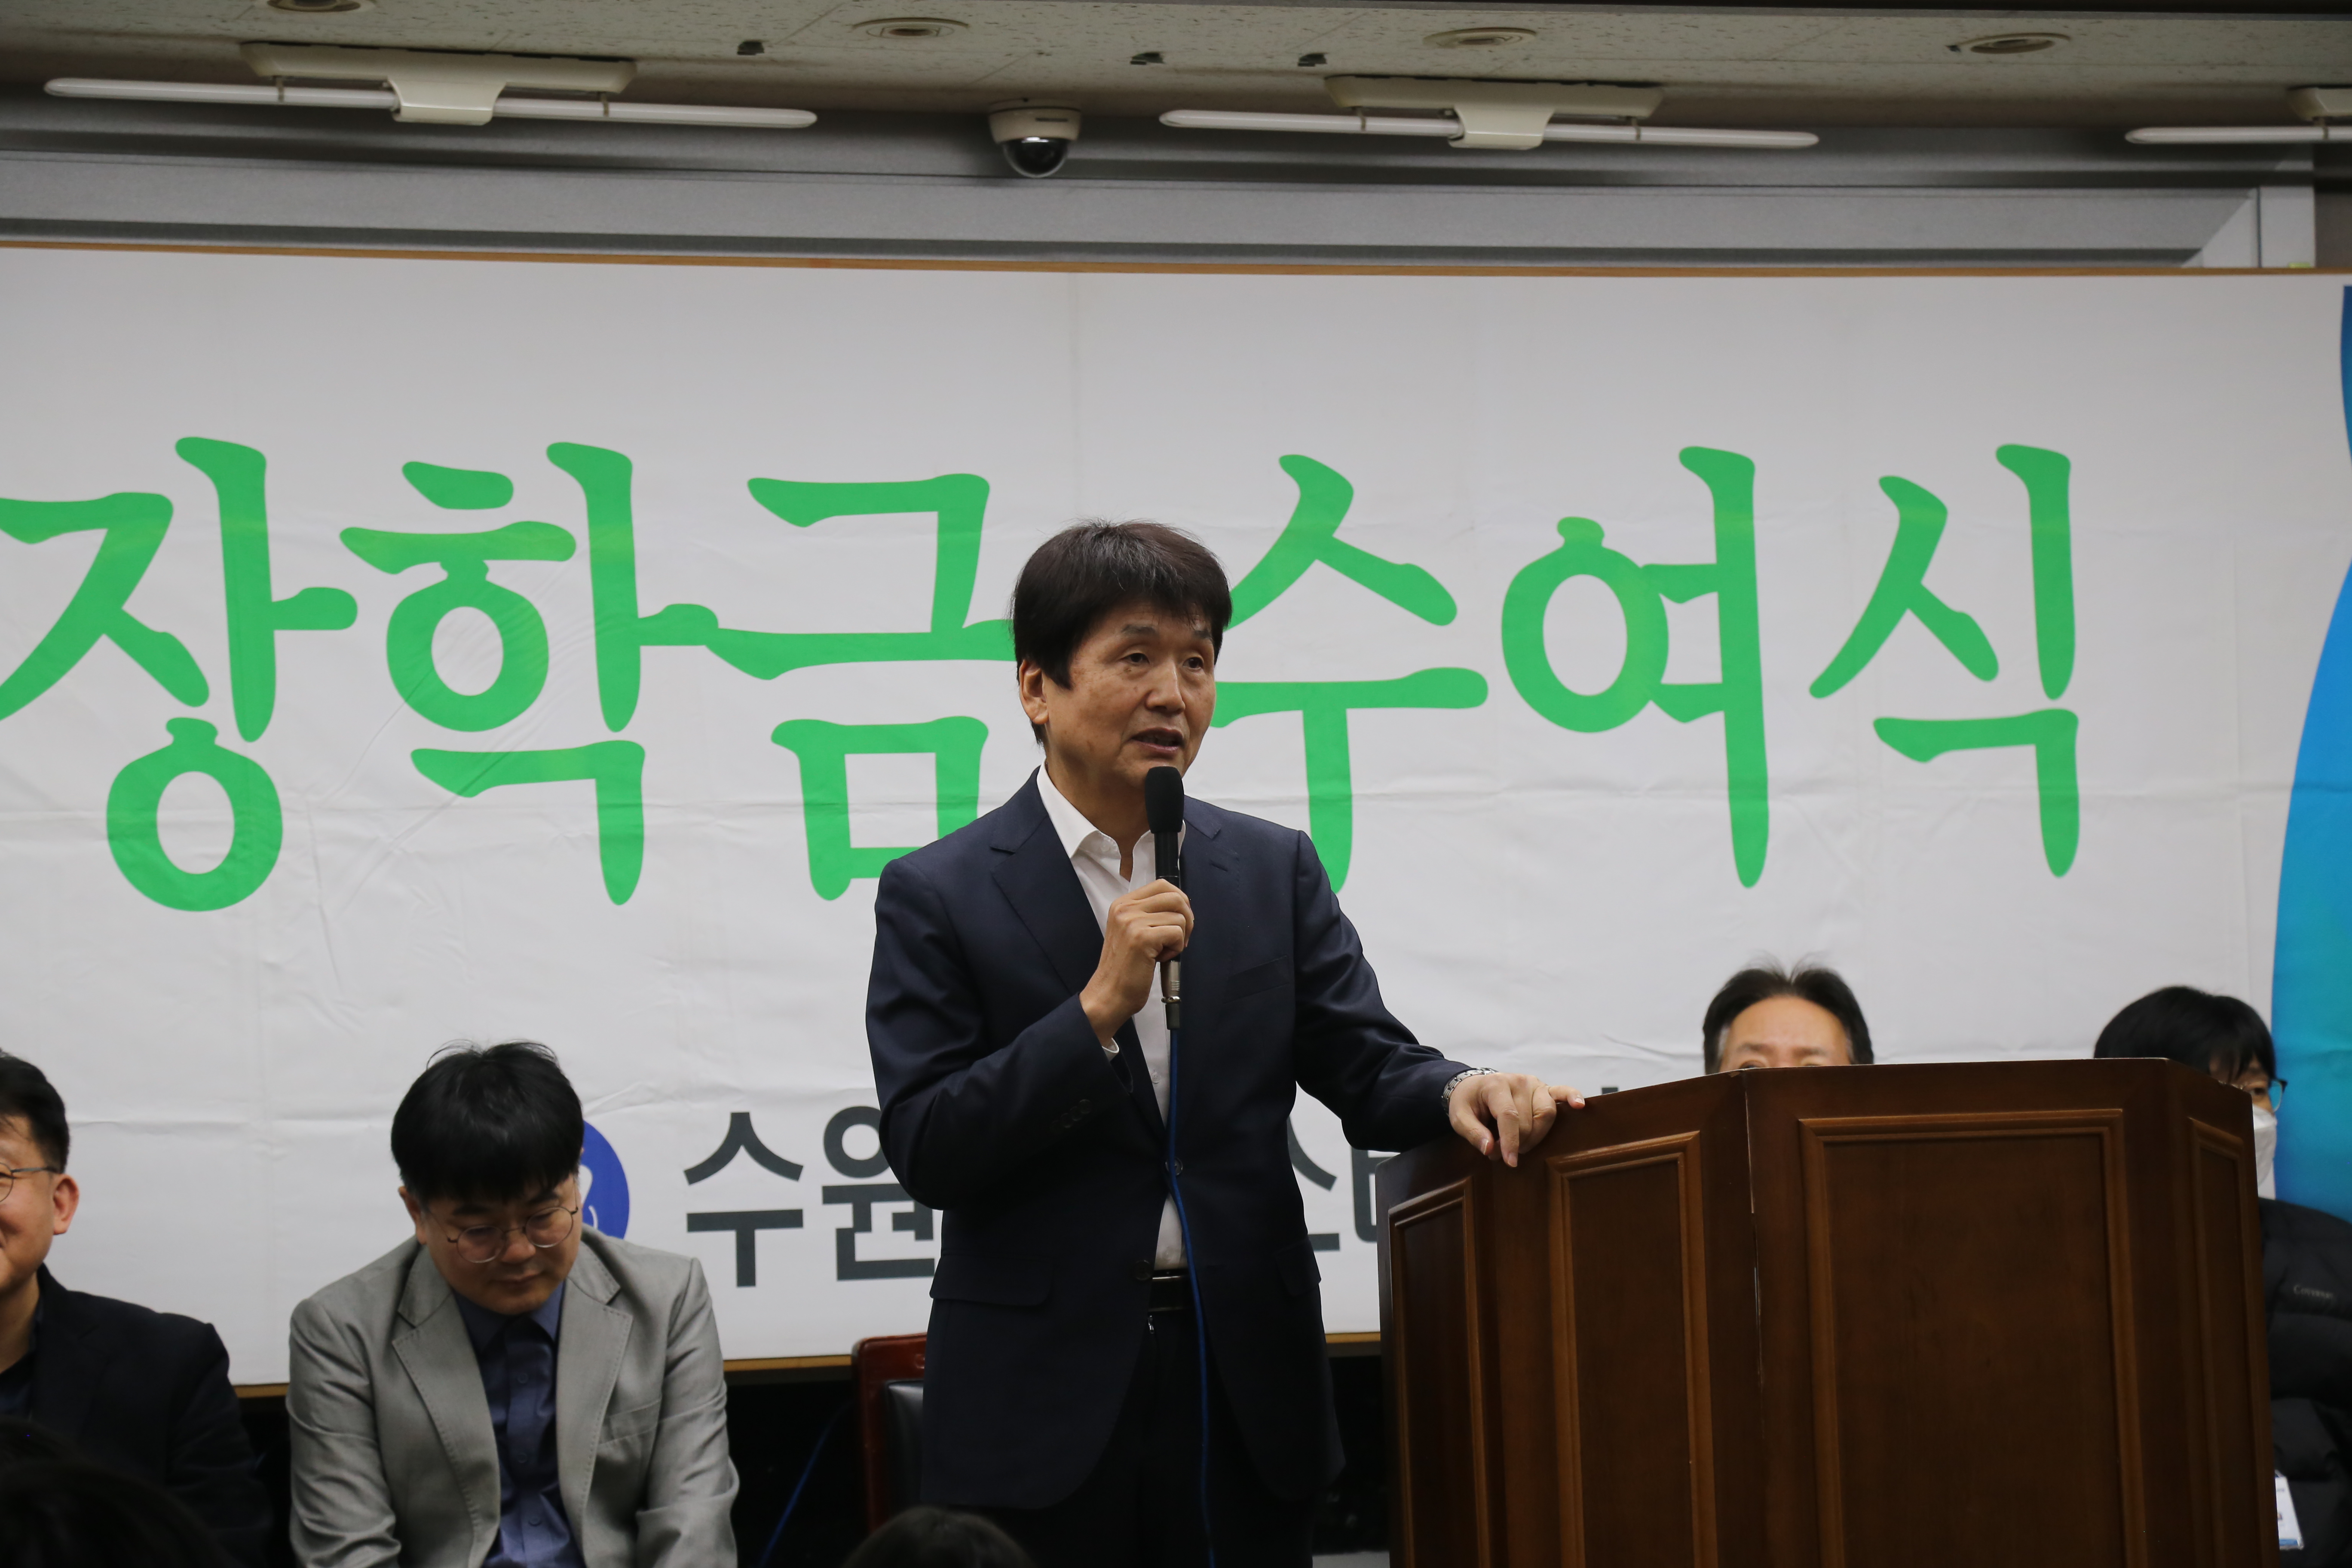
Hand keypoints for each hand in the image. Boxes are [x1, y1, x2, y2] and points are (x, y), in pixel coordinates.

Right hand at [1079, 879, 1191, 1043]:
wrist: (1110, 994)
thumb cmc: (1125, 968)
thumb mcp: (1132, 931)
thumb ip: (1149, 914)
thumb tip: (1182, 905)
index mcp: (1122, 904)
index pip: (1162, 884)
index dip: (1179, 901)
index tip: (1178, 921)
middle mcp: (1125, 908)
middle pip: (1175, 896)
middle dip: (1187, 918)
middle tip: (1180, 938)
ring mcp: (1132, 921)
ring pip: (1179, 916)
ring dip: (1179, 937)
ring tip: (1163, 952)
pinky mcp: (1142, 938)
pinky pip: (1176, 933)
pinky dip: (1176, 949)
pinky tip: (1160, 959)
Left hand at [1449, 1073, 1585, 1166]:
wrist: (1474, 1087)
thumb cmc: (1468, 1103)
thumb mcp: (1459, 1117)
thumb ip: (1473, 1133)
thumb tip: (1490, 1149)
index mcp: (1496, 1084)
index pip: (1509, 1116)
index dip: (1511, 1141)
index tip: (1509, 1162)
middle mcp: (1519, 1081)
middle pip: (1529, 1120)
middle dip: (1518, 1143)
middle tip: (1501, 1152)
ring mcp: (1535, 1084)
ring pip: (1547, 1114)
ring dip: (1536, 1135)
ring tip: (1520, 1144)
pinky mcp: (1545, 1089)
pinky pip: (1562, 1091)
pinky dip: (1573, 1097)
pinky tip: (1579, 1106)